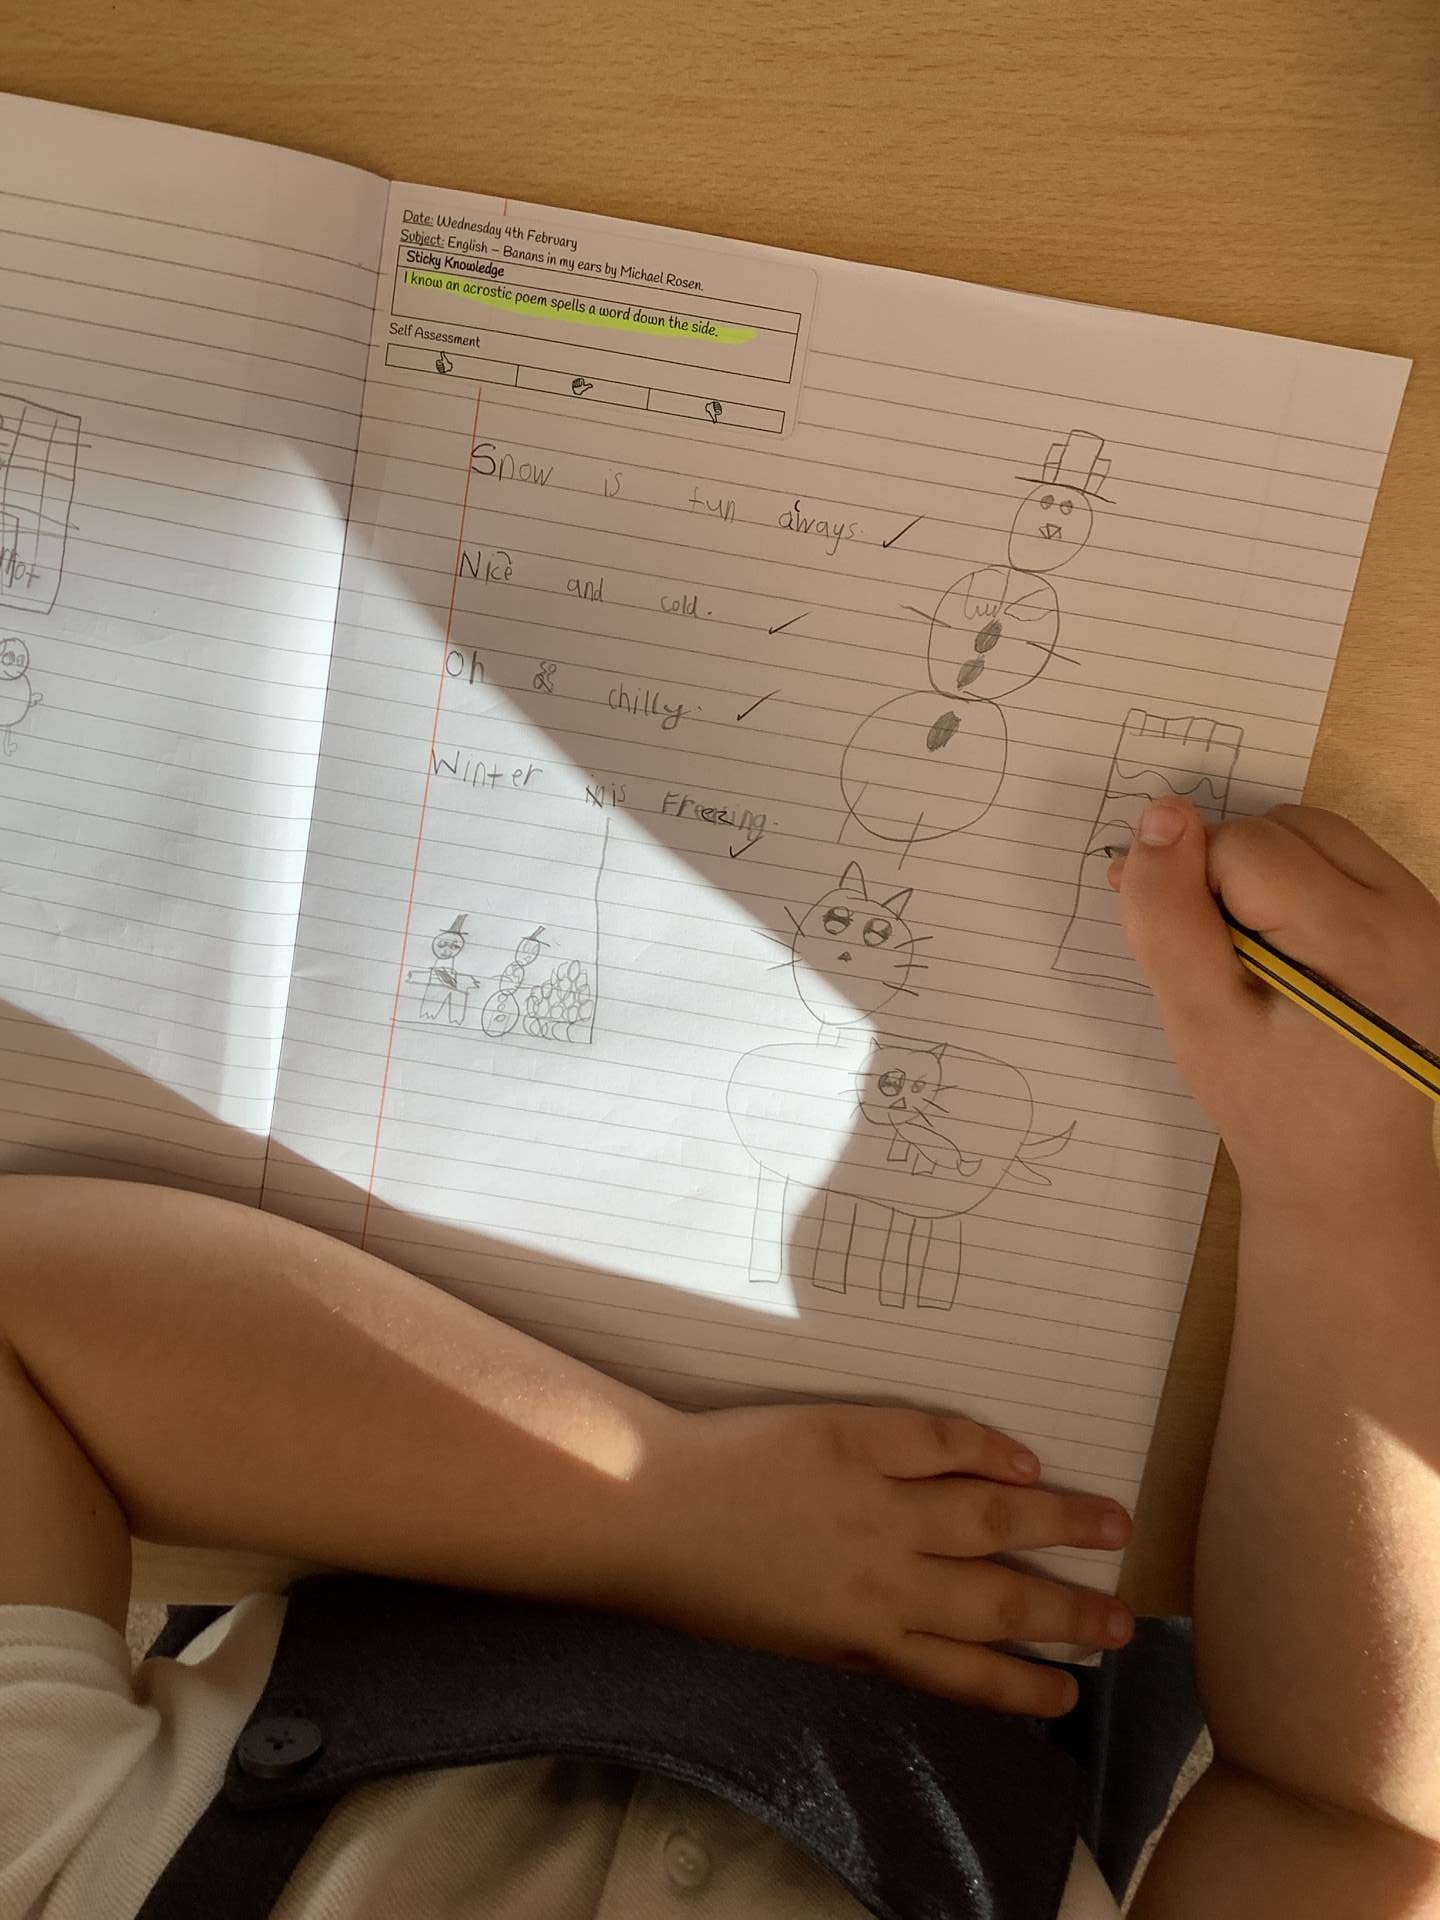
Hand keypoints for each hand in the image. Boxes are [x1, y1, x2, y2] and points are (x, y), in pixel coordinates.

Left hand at [634, 1400, 1132, 1716]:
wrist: (646, 1510)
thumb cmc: (702, 1584)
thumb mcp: (787, 1643)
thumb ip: (859, 1643)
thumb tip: (922, 1642)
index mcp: (866, 1639)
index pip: (969, 1672)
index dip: (1027, 1686)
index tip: (1073, 1693)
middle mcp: (887, 1578)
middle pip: (1002, 1598)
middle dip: (1071, 1613)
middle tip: (1125, 1622)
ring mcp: (877, 1504)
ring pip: (993, 1514)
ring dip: (1061, 1520)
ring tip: (1113, 1524)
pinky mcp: (855, 1438)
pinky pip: (940, 1440)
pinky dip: (988, 1446)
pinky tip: (1026, 1455)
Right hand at [1109, 798, 1439, 1204]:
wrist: (1343, 1167)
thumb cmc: (1264, 1102)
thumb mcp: (1197, 1019)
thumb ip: (1169, 916)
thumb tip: (1163, 813)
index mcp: (1360, 939)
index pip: (1243, 847)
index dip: (1193, 890)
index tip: (1192, 962)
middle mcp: (1411, 911)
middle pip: (1284, 828)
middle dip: (1228, 875)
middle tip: (1216, 961)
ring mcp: (1424, 913)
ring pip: (1312, 833)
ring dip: (1260, 873)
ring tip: (1249, 955)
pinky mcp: (1421, 920)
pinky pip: (1340, 858)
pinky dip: (1294, 884)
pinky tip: (1282, 949)